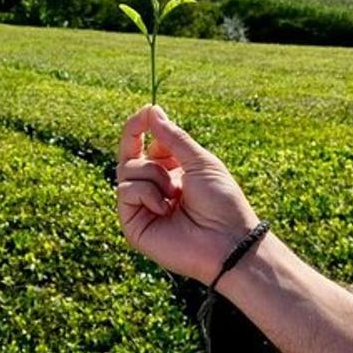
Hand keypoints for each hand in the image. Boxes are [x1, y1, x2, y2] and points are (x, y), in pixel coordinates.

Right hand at [116, 104, 259, 284]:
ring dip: (152, 173)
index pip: (145, 146)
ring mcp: (143, 207)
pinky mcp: (133, 224)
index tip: (145, 112)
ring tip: (175, 193)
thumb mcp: (200, 162)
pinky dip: (146, 192)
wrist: (227, 240)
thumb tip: (151, 111)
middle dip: (136, 139)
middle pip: (129, 155)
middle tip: (144, 126)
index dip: (139, 127)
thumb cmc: (222, 202)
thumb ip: (173, 138)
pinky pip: (126, 190)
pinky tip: (166, 208)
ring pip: (126, 170)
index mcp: (172, 173)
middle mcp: (155, 188)